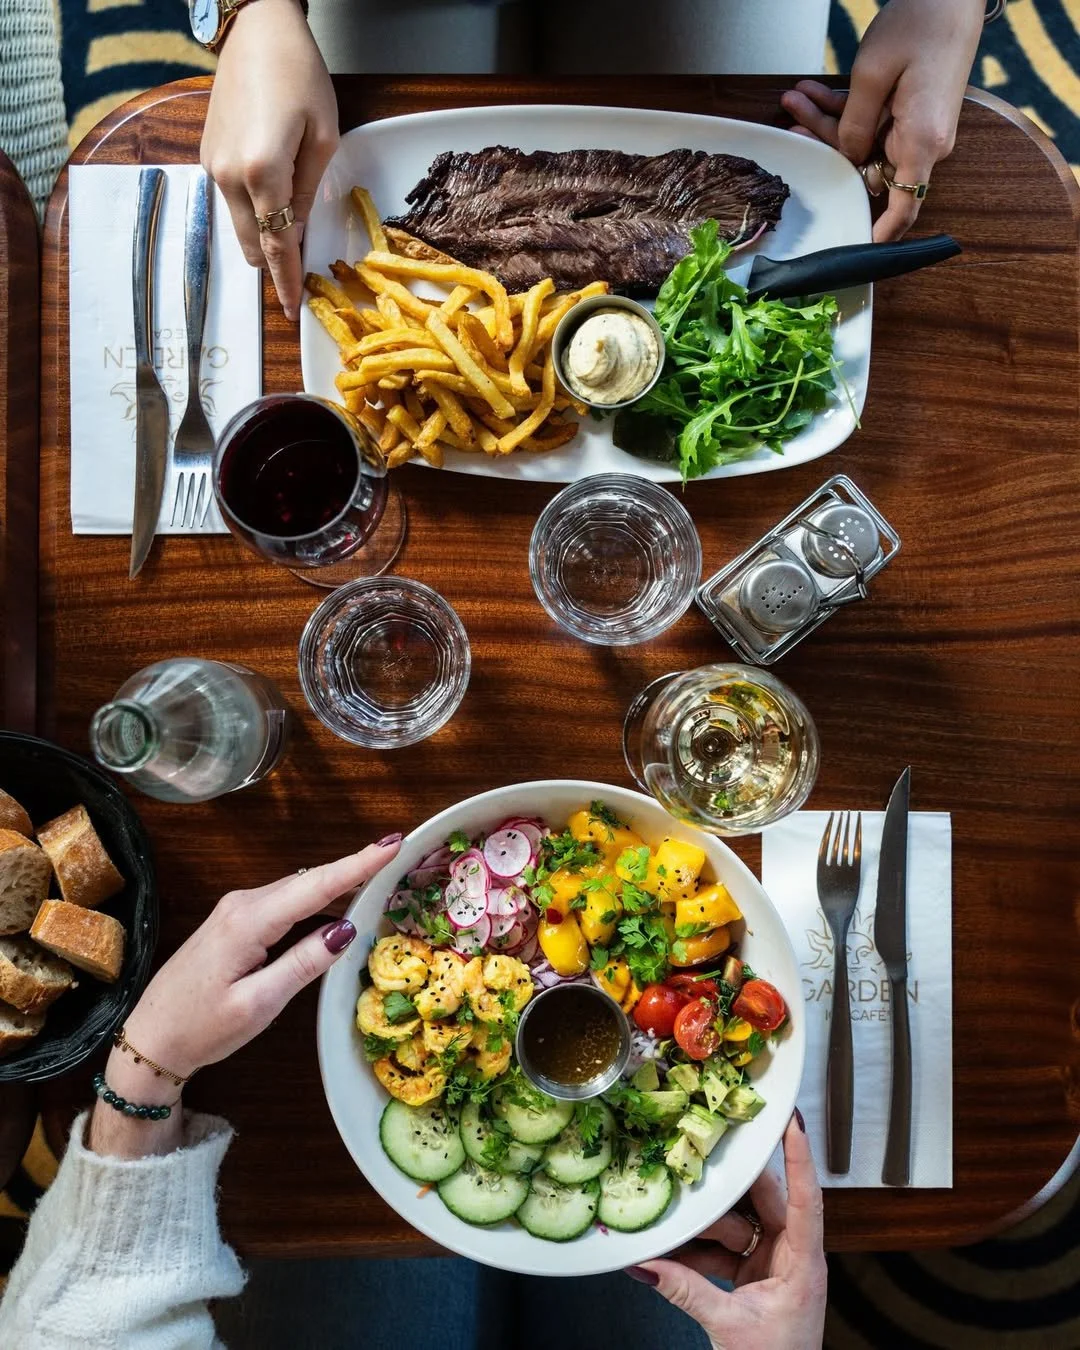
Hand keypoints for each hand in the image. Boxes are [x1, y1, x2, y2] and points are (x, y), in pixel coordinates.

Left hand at [89, 836, 400, 1157]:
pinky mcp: (235, 921)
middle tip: (397, 853)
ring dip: (336, 881)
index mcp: (249, 921)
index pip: (316, 885)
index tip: (393, 841)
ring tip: (378, 873)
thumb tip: (346, 927)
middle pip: (310, 880)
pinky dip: (314, 898)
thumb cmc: (201, 1027)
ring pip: (298, 889)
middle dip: (354, 866)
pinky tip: (336, 903)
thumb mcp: (259, 1004)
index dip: (358, 863)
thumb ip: (303, 963)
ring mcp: (236, 909)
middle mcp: (242, 904)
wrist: (150, 1039)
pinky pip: (285, 901)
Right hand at [200, 0, 338, 319]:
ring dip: (262, 238)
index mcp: (262, 174)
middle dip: (273, 264)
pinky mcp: (206, 156)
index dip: (285, 281)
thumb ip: (306, 192)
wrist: (257, 31)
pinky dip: (250, 212)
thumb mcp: (322, 138)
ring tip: (289, 233)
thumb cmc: (299, 76)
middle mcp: (228, 177)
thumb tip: (298, 235)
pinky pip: (230, 202)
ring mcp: (212, 167)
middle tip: (299, 274)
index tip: (292, 310)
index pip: (276, 245)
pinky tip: (270, 198)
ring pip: (238, 227)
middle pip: (250, 245)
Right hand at [626, 1116, 826, 1349]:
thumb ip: (687, 1291)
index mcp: (804, 1263)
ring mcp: (773, 1264)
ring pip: (738, 1223)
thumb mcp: (731, 1327)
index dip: (800, 1157)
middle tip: (704, 1159)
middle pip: (763, 1202)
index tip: (792, 1120)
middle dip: (730, 1188)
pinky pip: (724, 1248)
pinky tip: (674, 1255)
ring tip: (679, 1221)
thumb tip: (647, 1266)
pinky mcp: (753, 1275)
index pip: (806, 1198)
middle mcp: (792, 1256)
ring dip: (707, 1226)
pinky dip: (699, 1251)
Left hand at [781, 0, 983, 239]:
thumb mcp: (873, 75)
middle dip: (825, 148)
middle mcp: (924, 142)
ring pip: (862, 142)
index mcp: (922, 142)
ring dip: (826, 123)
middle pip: (866, 169)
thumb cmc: (922, 23)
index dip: (879, 235)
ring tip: (793, 98)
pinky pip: (872, 121)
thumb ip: (853, 125)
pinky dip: (844, 110)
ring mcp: (917, 127)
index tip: (853, 250)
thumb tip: (845, 158)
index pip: (904, 206)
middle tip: (790, 123)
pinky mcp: (911, 111)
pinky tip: (812, 93)